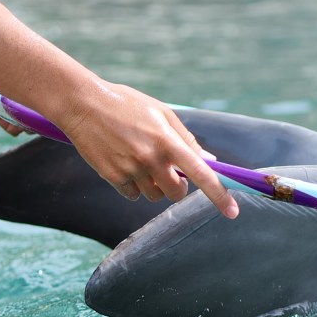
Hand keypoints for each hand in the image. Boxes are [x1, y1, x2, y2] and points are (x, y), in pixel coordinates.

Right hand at [52, 80, 241, 219]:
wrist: (83, 105)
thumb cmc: (126, 104)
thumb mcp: (161, 113)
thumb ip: (186, 139)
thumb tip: (209, 161)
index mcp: (167, 140)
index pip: (200, 173)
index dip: (219, 194)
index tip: (233, 212)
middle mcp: (151, 158)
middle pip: (176, 193)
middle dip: (177, 186)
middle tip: (168, 170)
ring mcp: (130, 169)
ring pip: (154, 196)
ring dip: (153, 185)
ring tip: (140, 160)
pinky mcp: (112, 177)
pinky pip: (133, 195)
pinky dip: (134, 186)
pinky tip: (124, 164)